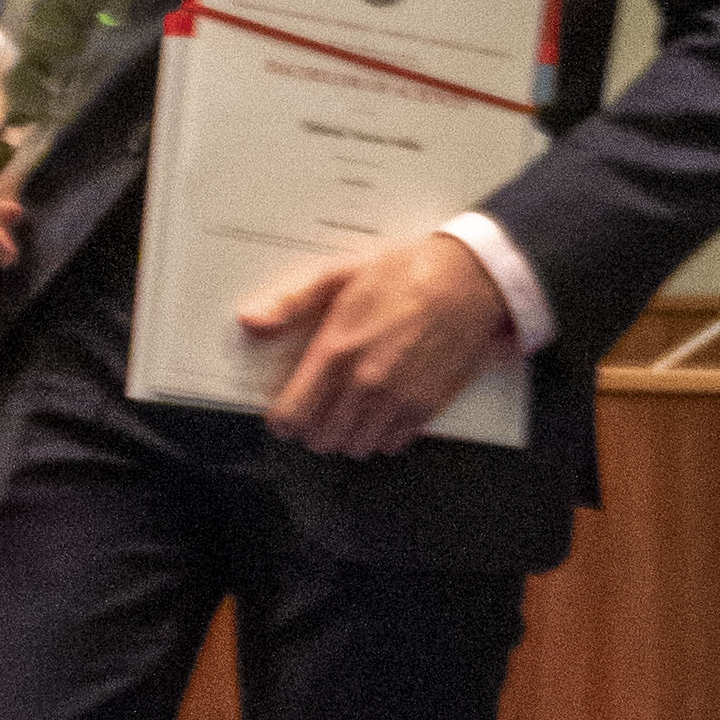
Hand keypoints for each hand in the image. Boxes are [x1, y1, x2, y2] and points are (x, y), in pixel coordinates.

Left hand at [239, 232, 515, 458]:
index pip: (292, 414)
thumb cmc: (407, 272)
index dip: (283, 418)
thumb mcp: (341, 274)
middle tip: (319, 410)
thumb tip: (251, 321)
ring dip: (348, 434)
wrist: (468, 280)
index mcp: (336, 351)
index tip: (284, 412)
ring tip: (350, 411)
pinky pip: (392, 443)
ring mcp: (397, 400)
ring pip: (355, 446)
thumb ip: (292, 302)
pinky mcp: (426, 408)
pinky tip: (382, 410)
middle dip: (314, 428)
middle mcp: (364, 383)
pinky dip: (382, 434)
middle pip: (321, 438)